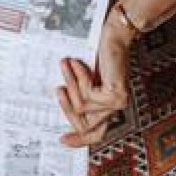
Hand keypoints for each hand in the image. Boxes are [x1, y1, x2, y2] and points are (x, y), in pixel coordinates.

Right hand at [56, 8, 133, 148]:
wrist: (114, 35)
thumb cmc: (100, 54)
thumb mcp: (86, 80)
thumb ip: (80, 97)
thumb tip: (63, 110)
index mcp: (110, 106)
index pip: (96, 134)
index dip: (79, 140)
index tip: (62, 140)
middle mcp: (117, 108)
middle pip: (85, 126)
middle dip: (67, 108)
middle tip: (58, 90)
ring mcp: (117, 103)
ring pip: (82, 108)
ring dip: (71, 84)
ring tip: (66, 65)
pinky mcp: (114, 95)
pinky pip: (86, 96)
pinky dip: (78, 77)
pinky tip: (77, 62)